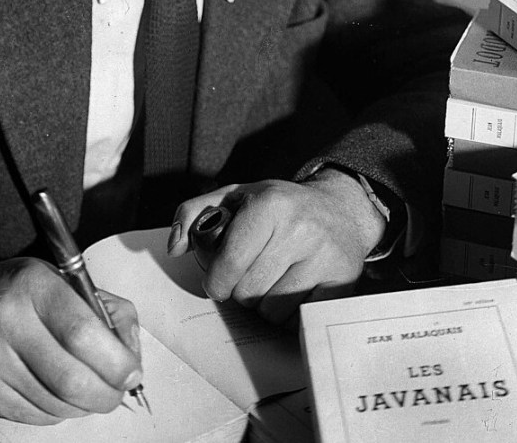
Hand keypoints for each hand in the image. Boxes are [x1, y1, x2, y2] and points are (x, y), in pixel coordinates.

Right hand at [0, 258, 141, 423]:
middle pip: (71, 378)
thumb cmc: (18, 292)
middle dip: (107, 393)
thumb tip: (131, 355)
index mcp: (32, 286)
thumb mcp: (60, 279)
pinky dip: (62, 411)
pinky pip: (38, 416)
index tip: (132, 370)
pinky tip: (64, 394)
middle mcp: (7, 324)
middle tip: (120, 389)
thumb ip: (103, 309)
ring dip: (86, 405)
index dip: (116, 360)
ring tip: (93, 389)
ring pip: (57, 404)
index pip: (82, 333)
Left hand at [168, 171, 385, 323]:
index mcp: (271, 205)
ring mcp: (325, 257)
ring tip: (272, 281)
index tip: (217, 282)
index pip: (230, 263)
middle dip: (241, 291)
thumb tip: (174, 246)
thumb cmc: (281, 207)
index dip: (216, 280)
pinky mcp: (342, 281)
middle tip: (249, 276)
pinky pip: (298, 319)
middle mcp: (301, 229)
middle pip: (248, 291)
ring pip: (272, 310)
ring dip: (264, 304)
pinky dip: (289, 314)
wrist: (341, 210)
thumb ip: (194, 212)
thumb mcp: (236, 196)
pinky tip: (292, 291)